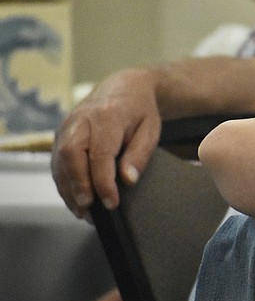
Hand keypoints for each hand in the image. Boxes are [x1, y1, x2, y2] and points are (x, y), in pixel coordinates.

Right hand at [52, 68, 161, 217]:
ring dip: (69, 189)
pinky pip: (57, 162)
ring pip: (59, 161)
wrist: (123, 88)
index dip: (103, 182)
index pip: (100, 154)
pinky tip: (75, 200)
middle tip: (89, 209)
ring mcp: (66, 126)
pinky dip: (64, 183)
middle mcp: (80, 120)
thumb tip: (127, 180)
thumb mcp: (150, 131)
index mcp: (107, 116)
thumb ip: (139, 155)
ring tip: (83, 212)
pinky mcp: (60, 135)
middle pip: (71, 155)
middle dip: (78, 185)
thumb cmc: (139, 111)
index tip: (111, 203)